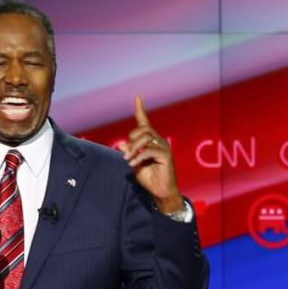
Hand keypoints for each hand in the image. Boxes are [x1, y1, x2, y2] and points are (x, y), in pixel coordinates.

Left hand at [119, 96, 182, 212]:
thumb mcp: (135, 164)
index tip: (137, 97)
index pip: (145, 122)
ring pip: (146, 137)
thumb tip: (121, 145)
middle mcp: (158, 141)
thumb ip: (129, 154)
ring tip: (129, 159)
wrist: (160, 191)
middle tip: (126, 154)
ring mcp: (163, 147)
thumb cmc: (149, 178)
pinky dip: (139, 156)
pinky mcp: (166, 156)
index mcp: (150, 141)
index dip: (140, 110)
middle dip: (132, 139)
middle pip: (143, 129)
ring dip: (134, 148)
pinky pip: (149, 150)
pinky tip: (133, 164)